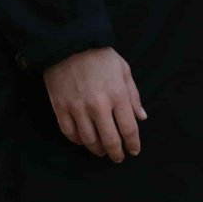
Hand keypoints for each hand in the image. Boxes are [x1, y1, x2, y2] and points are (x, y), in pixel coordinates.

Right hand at [43, 48, 146, 162]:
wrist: (68, 43)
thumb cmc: (100, 56)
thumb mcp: (123, 70)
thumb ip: (133, 96)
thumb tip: (142, 117)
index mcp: (117, 95)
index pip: (129, 129)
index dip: (133, 144)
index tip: (133, 151)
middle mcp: (98, 106)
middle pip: (109, 140)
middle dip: (116, 153)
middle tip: (118, 157)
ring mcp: (77, 108)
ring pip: (89, 140)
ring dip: (97, 150)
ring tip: (101, 151)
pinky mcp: (60, 108)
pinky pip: (69, 133)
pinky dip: (77, 141)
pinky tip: (83, 141)